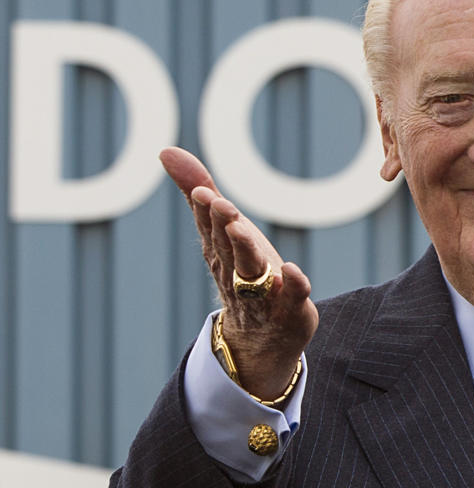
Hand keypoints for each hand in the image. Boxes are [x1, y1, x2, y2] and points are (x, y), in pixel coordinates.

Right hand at [161, 147, 318, 399]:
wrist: (262, 337)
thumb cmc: (243, 272)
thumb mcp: (223, 232)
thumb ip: (200, 192)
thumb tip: (166, 150)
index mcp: (221, 253)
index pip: (210, 231)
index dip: (206, 212)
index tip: (204, 192)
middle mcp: (239, 273)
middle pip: (229, 250)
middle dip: (224, 228)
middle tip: (221, 205)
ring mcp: (265, 294)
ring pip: (253, 272)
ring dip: (248, 251)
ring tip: (244, 230)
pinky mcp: (292, 308)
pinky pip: (293, 297)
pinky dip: (294, 285)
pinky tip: (294, 270)